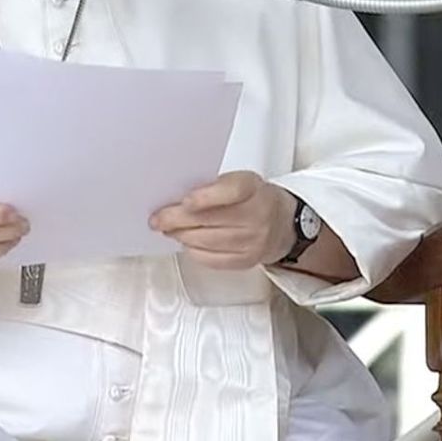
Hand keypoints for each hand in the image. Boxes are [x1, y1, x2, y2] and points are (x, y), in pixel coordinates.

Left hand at [149, 171, 296, 270]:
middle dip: (178, 220)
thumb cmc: (254, 199)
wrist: (283, 224)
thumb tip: (176, 197)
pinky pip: (212, 259)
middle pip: (212, 219)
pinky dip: (193, 251)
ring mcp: (253, 241)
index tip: (185, 200)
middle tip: (158, 219)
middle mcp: (257, 215)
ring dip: (182, 235)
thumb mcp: (240, 182)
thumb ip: (213, 187)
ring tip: (169, 230)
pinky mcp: (246, 261)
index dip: (207, 197)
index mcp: (253, 188)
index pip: (232, 191)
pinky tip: (186, 243)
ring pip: (208, 241)